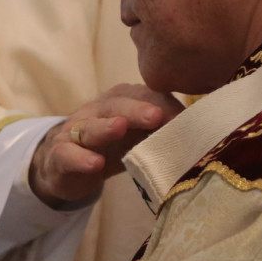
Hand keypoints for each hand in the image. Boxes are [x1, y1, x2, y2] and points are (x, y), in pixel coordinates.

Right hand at [30, 84, 183, 207]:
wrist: (66, 164)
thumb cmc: (111, 147)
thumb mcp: (138, 137)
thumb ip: (162, 130)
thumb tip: (201, 130)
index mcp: (120, 100)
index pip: (142, 95)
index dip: (162, 104)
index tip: (184, 117)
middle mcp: (97, 110)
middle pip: (116, 105)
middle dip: (137, 110)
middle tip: (156, 116)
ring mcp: (75, 131)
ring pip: (90, 126)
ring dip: (105, 126)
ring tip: (120, 128)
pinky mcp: (59, 154)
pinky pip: (68, 154)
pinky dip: (80, 158)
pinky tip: (94, 163)